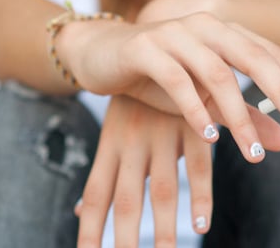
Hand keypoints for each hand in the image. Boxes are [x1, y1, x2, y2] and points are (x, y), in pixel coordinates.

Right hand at [59, 10, 279, 162]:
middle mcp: (204, 28)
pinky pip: (177, 80)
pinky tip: (208, 137)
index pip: (270, 53)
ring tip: (251, 152)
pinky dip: (195, 110)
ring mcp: (175, 35)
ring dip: (237, 115)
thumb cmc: (157, 76)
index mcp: (223, 33)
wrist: (102, 55)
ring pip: (217, 74)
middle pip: (252, 57)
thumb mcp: (204, 98)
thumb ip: (242, 116)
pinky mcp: (145, 48)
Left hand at [76, 95, 213, 246]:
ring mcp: (163, 135)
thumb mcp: (112, 135)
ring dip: (165, 227)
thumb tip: (78, 211)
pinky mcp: (192, 126)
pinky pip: (199, 167)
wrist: (159, 51)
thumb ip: (101, 177)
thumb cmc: (132, 105)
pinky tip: (201, 224)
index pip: (97, 196)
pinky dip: (200, 196)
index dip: (90, 230)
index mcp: (111, 145)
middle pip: (127, 200)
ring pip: (161, 189)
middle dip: (125, 238)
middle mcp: (134, 143)